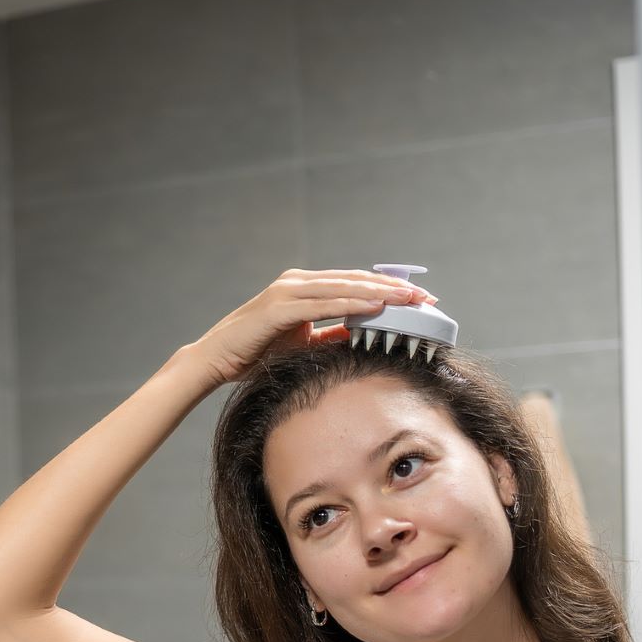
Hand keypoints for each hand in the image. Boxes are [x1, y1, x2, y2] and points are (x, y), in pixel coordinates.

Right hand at [167, 268, 437, 392]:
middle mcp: (298, 282)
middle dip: (393, 289)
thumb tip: (361, 332)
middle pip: (355, 281)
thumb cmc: (255, 352)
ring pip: (344, 288)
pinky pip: (323, 304)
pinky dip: (352, 304)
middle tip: (427, 298)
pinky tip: (376, 308)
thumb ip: (330, 333)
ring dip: (380, 293)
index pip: (354, 285)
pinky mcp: (279, 307)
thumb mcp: (302, 342)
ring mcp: (288, 291)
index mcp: (304, 288)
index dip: (387, 290)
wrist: (215, 360)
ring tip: (410, 300)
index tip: (418, 301)